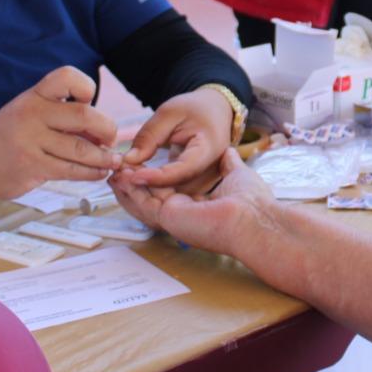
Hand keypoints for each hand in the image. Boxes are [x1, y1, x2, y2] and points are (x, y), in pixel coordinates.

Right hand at [0, 66, 121, 199]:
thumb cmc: (16, 132)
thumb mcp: (34, 112)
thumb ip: (65, 116)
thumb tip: (105, 133)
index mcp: (36, 95)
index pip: (67, 77)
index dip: (86, 87)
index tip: (89, 101)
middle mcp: (33, 113)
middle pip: (84, 115)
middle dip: (107, 129)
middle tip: (110, 139)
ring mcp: (31, 141)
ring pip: (80, 149)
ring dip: (103, 157)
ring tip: (112, 160)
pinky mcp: (32, 166)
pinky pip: (70, 170)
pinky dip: (91, 173)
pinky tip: (99, 172)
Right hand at [111, 148, 276, 256]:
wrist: (257, 218)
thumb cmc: (253, 202)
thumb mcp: (237, 174)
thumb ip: (229, 164)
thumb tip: (229, 153)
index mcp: (197, 207)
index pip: (168, 195)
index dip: (153, 182)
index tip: (143, 168)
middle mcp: (184, 215)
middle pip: (150, 201)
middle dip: (132, 187)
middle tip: (118, 171)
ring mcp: (175, 219)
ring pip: (143, 204)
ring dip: (128, 189)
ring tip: (115, 173)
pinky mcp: (171, 218)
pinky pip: (144, 205)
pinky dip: (132, 192)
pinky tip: (123, 179)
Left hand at [118, 86, 234, 187]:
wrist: (216, 114)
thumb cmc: (194, 109)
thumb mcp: (170, 113)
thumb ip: (149, 136)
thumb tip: (129, 161)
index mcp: (209, 149)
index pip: (183, 170)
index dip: (157, 177)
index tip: (130, 175)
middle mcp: (211, 172)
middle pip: (177, 190)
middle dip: (145, 187)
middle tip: (116, 175)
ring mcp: (205, 183)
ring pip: (173, 199)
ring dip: (145, 192)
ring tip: (119, 178)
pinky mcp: (196, 188)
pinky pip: (172, 197)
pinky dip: (150, 193)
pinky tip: (131, 181)